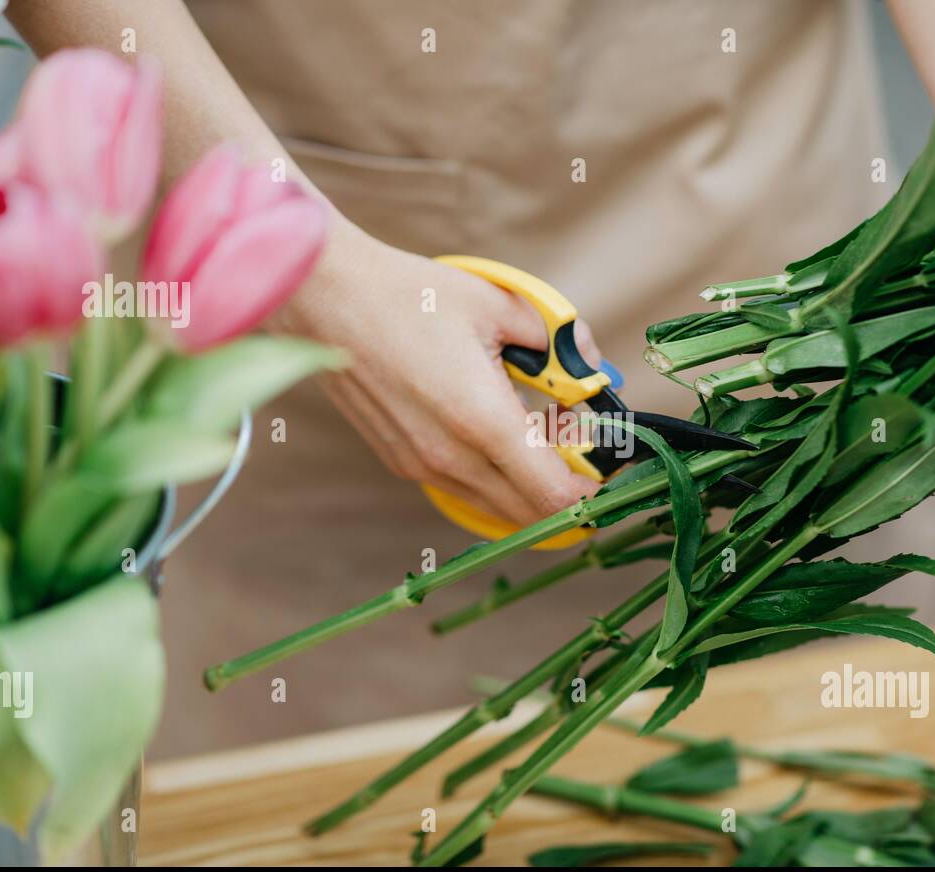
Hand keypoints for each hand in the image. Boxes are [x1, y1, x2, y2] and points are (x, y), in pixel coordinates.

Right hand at [290, 219, 603, 523]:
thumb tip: (588, 360)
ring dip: (528, 485)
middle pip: (531, 514)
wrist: (325, 298)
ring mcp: (422, 466)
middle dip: (566, 490)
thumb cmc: (409, 296)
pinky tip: (497, 430)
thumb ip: (554, 339)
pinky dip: (494, 477)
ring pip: (497, 506)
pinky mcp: (402, 462)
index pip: (555, 495)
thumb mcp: (498, 304)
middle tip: (580, 444)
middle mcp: (450, 458)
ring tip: (540, 432)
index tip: (609, 465)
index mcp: (482, 422)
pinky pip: (465, 489)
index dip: (592, 491)